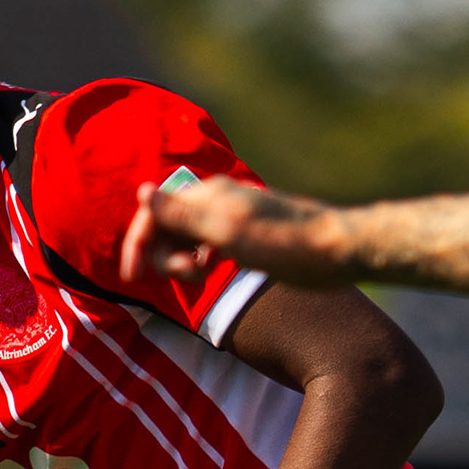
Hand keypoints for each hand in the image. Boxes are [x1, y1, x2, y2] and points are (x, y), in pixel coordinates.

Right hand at [120, 175, 351, 289]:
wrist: (338, 249)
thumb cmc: (284, 244)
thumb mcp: (227, 233)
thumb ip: (182, 214)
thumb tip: (142, 191)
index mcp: (208, 194)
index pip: (154, 211)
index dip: (137, 243)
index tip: (131, 278)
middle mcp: (217, 198)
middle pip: (167, 224)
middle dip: (165, 255)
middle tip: (192, 278)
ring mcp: (232, 215)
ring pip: (186, 236)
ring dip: (181, 260)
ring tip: (202, 278)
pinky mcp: (247, 233)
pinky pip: (206, 244)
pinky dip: (200, 259)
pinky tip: (211, 272)